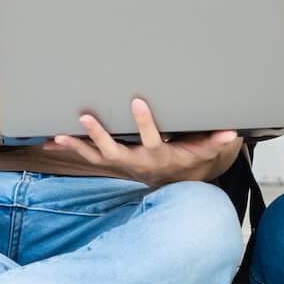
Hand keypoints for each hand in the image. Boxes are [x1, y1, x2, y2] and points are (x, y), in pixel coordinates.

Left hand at [46, 96, 241, 189]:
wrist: (176, 182)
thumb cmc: (190, 159)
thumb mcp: (205, 151)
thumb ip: (216, 141)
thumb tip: (232, 132)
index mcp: (160, 156)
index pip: (151, 139)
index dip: (144, 122)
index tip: (136, 101)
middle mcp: (137, 163)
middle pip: (116, 151)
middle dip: (100, 135)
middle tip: (87, 116)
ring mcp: (122, 165)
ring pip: (97, 157)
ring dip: (78, 146)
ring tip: (58, 136)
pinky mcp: (111, 164)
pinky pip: (88, 158)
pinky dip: (71, 149)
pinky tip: (51, 140)